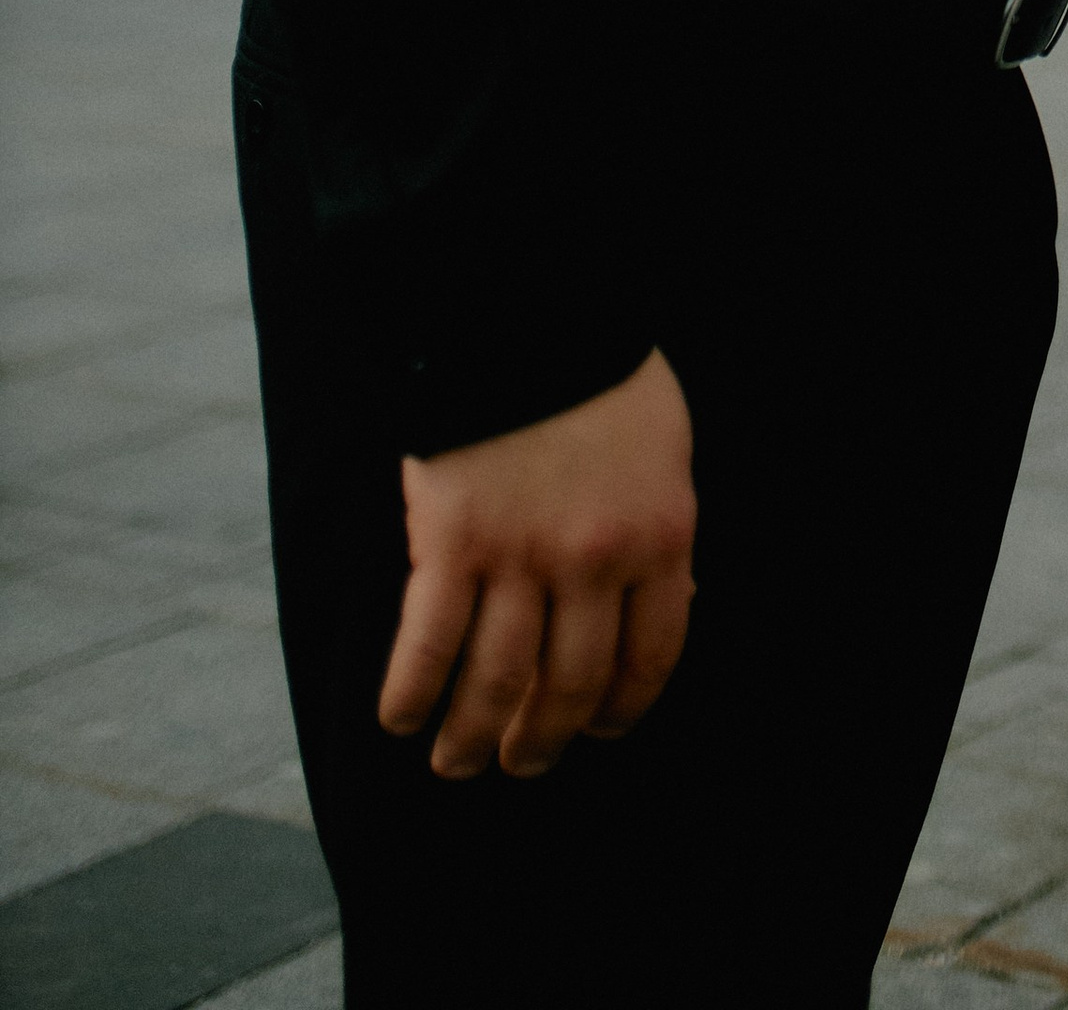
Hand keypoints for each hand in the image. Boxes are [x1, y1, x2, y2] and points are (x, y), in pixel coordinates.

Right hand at [379, 348, 696, 780]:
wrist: (527, 308)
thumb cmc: (599, 374)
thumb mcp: (664, 451)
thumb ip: (658, 531)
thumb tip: (664, 606)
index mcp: (660, 537)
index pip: (649, 659)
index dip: (620, 711)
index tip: (598, 732)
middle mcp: (594, 561)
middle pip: (568, 688)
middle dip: (541, 743)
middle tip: (519, 763)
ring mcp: (520, 555)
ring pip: (496, 684)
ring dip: (472, 738)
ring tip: (457, 762)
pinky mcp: (449, 543)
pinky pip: (428, 647)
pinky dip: (410, 696)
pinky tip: (401, 720)